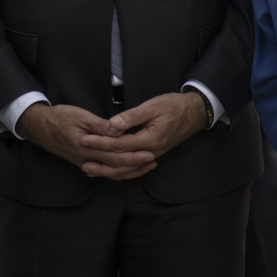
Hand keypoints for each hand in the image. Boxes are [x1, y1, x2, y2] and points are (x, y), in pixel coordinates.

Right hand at [18, 102, 155, 178]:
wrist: (39, 126)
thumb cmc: (60, 117)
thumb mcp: (81, 116)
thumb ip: (101, 126)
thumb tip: (119, 130)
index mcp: (87, 147)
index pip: (115, 155)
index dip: (134, 155)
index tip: (150, 151)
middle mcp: (86, 159)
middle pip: (116, 167)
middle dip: (136, 165)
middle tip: (153, 160)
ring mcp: (84, 162)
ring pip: (110, 172)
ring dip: (129, 171)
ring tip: (146, 166)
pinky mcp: (83, 162)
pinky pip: (103, 171)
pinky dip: (117, 172)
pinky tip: (126, 170)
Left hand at [79, 91, 205, 174]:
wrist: (195, 112)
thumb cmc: (175, 106)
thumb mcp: (153, 106)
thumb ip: (132, 117)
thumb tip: (112, 125)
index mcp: (150, 139)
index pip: (119, 144)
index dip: (100, 142)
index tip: (84, 139)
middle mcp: (151, 151)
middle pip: (121, 161)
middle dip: (100, 160)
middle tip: (82, 159)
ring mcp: (153, 154)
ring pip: (127, 169)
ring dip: (108, 170)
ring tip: (91, 169)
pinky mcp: (153, 153)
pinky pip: (134, 166)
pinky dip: (120, 170)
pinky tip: (110, 168)